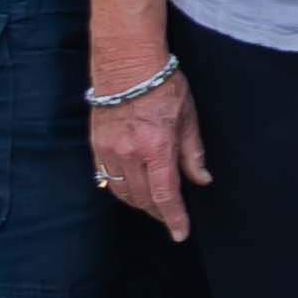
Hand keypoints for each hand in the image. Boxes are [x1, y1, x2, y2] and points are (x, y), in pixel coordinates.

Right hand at [80, 55, 195, 236]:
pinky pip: (106, 178)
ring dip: (139, 203)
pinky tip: (132, 189)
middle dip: (158, 212)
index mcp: (157, 146)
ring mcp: (109, 150)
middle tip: (171, 218)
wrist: (126, 63)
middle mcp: (130, 153)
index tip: (180, 233)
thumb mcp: (188, 116)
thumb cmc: (163, 84)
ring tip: (154, 205)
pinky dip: (121, 188)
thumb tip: (201, 180)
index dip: (173, 217)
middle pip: (143, 198)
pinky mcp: (96, 145)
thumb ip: (193, 152)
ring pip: (122, 191)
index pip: (166, 194)